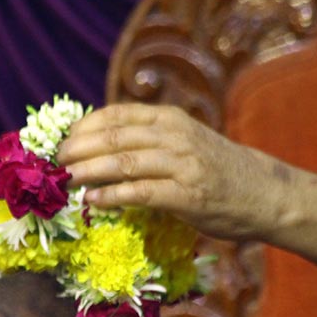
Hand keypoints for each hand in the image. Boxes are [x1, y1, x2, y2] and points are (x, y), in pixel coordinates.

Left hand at [57, 103, 300, 241]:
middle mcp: (174, 136)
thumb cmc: (216, 171)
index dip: (82, 127)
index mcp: (169, 119)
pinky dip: (112, 196)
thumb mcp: (184, 142)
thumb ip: (149, 141)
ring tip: (63, 180)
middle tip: (53, 163)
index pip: (116, 115)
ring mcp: (182, 165)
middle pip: (113, 137)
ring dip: (88, 171)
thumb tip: (98, 148)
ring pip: (123, 162)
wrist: (263, 193)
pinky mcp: (187, 196)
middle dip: (77, 149)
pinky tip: (93, 201)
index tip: (60, 141)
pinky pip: (141, 193)